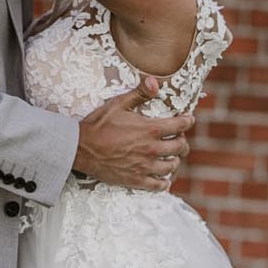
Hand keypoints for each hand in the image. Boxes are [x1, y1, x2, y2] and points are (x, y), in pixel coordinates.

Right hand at [73, 82, 192, 191]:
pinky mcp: (136, 180)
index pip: (180, 126)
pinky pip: (159, 185)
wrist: (80, 148)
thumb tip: (154, 81)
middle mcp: (152, 149)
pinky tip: (162, 178)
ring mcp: (145, 166)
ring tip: (170, 157)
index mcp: (150, 129)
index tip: (188, 119)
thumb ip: (139, 93)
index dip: (187, 121)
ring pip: (172, 166)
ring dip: (174, 160)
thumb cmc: (98, 125)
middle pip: (180, 147)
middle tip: (178, 138)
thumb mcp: (117, 104)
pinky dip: (164, 182)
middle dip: (182, 141)